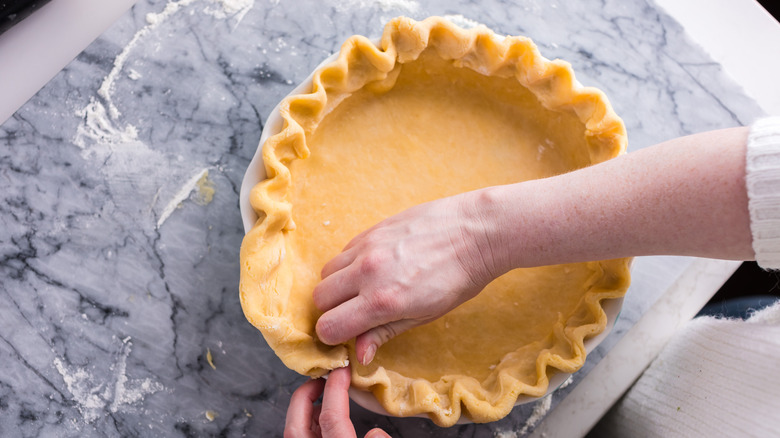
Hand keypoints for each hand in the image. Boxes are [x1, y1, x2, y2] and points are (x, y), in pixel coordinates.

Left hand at [285, 367, 389, 437]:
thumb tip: (376, 432)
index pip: (331, 417)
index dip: (335, 389)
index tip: (343, 370)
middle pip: (296, 424)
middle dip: (305, 396)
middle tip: (321, 379)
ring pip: (295, 433)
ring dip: (305, 412)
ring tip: (322, 399)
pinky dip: (307, 427)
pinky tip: (321, 425)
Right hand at [313, 192, 502, 364]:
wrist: (476, 231)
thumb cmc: (458, 278)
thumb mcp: (425, 315)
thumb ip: (385, 332)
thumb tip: (359, 354)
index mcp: (382, 300)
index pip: (328, 326)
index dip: (332, 336)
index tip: (345, 336)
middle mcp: (368, 272)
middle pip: (319, 297)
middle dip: (331, 310)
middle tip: (352, 314)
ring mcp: (368, 246)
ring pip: (327, 271)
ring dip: (337, 285)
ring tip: (362, 289)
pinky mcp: (372, 228)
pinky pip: (344, 251)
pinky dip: (349, 264)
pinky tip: (374, 267)